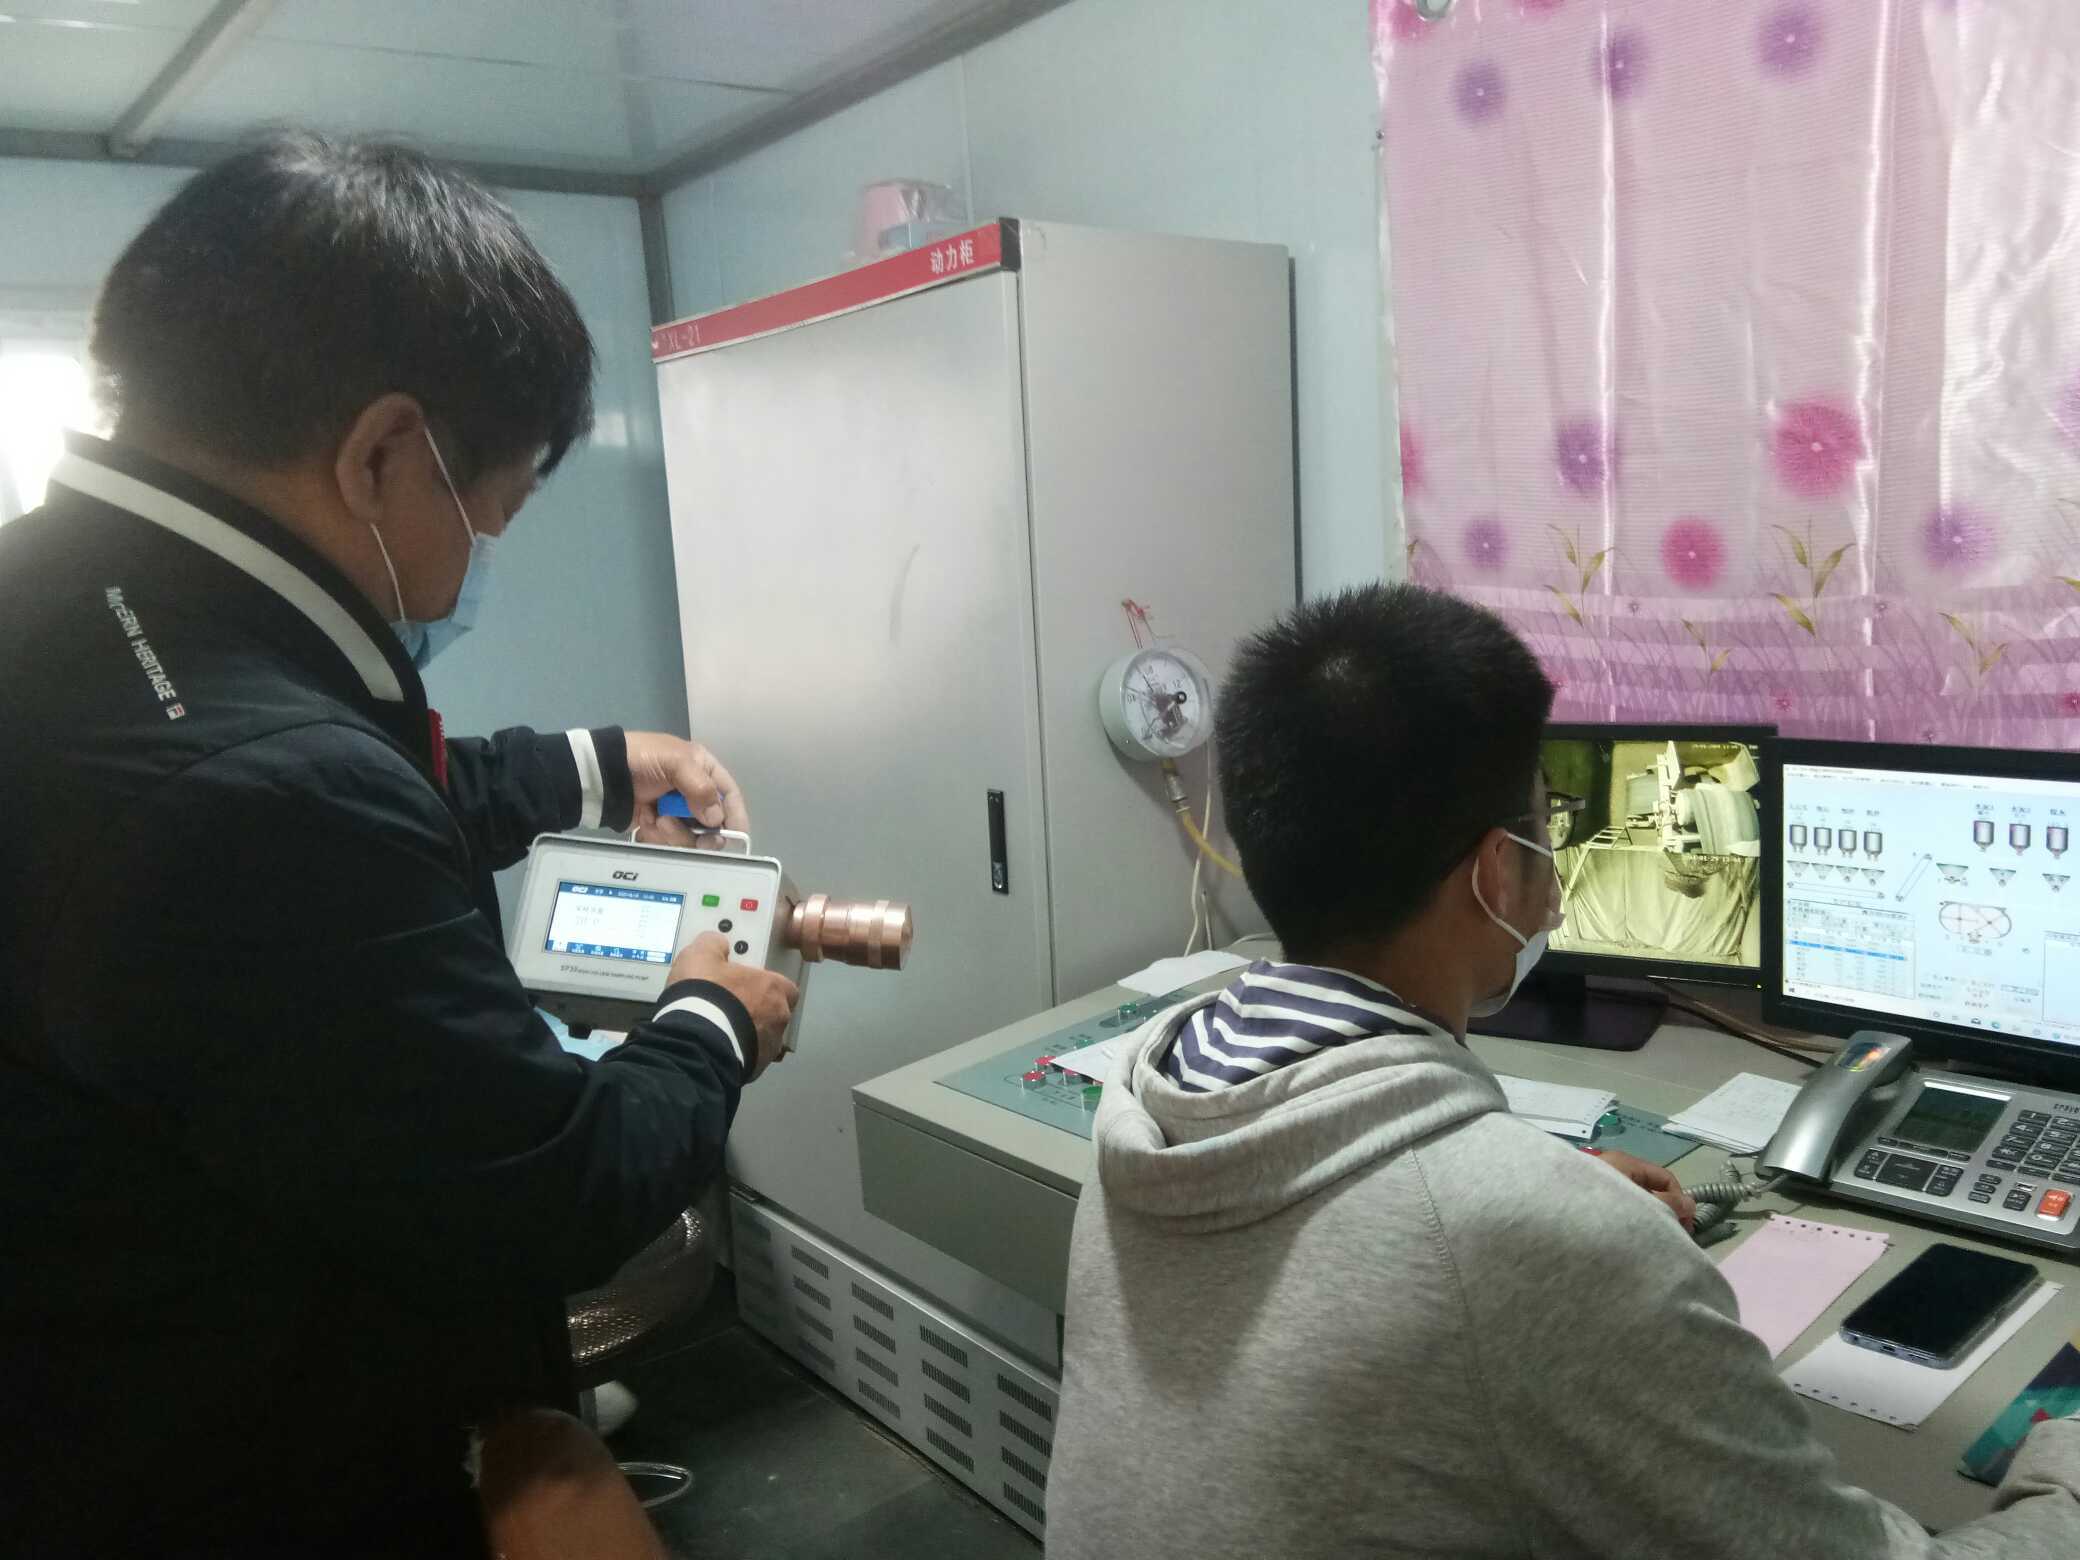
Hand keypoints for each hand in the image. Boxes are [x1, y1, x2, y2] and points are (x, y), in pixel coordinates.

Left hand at [625, 732, 748, 845]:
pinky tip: (647, 821)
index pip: (729, 795)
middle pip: (713, 822)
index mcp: (703, 769)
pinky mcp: (658, 825)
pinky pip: (669, 840)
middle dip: (704, 833)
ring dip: (677, 833)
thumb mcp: (676, 762)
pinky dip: (659, 835)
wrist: (603, 773)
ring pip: (691, 836)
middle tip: (698, 840)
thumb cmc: (643, 759)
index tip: (737, 836)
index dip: (736, 815)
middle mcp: (693, 791)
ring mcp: (675, 810)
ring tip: (658, 821)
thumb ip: (702, 789)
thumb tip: (716, 820)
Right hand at [668, 933, 797, 1080]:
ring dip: (749, 1035)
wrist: (694, 1040)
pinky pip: (750, 1060)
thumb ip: (713, 944)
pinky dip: (739, 1055)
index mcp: (773, 988)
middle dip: (757, 1011)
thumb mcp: (700, 955)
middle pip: (776, 1014)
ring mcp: (768, 1047)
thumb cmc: (704, 995)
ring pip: (764, 1039)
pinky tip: (718, 1049)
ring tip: (721, 1031)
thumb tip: (717, 942)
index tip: (748, 985)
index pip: (785, 986)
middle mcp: (778, 1018)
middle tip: (732, 1008)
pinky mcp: (754, 1070)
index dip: (767, 985)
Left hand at [1588, 1147, 1696, 1232]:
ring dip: (1644, 1219)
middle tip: (1664, 1239)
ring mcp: (1595, 1185)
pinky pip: (1614, 1209)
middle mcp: (1609, 1168)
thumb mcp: (1640, 1205)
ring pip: (1631, 1201)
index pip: (1664, 1178)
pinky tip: (1624, 1240)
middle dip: (1662, 1212)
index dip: (1680, 1201)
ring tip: (1646, 1242)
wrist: (1550, 1220)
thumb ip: (1668, 1205)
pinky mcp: (1583, 1201)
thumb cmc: (1599, 1208)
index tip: (1684, 1229)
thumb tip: (1689, 1204)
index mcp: (1624, 1163)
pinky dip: (1625, 1222)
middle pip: (1648, 1189)